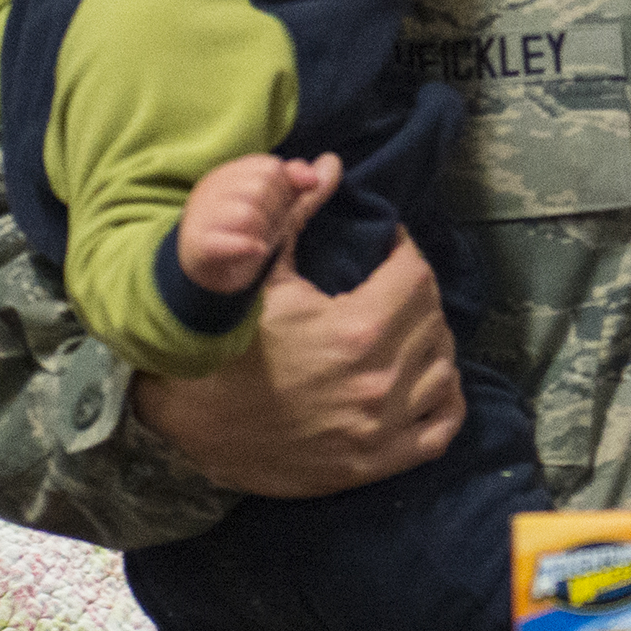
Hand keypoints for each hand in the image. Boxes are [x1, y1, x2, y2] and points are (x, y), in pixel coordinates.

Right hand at [131, 228, 463, 497]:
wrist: (186, 428)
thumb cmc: (218, 347)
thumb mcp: (253, 277)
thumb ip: (295, 218)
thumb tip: (328, 167)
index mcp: (355, 332)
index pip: (415, 276)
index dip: (403, 251)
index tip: (386, 246)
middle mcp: (378, 382)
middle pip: (432, 318)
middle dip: (415, 292)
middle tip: (391, 282)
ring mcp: (382, 427)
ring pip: (444, 368)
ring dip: (430, 340)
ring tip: (404, 325)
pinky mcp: (379, 463)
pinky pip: (442, 426)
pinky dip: (443, 397)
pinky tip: (423, 376)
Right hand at [175, 152, 339, 293]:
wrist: (211, 273)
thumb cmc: (247, 232)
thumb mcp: (278, 205)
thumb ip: (302, 184)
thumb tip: (333, 159)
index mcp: (230, 174)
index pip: (270, 167)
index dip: (284, 190)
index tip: (278, 209)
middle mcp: (211, 189)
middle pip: (260, 187)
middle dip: (274, 212)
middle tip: (264, 229)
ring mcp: (203, 217)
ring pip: (248, 212)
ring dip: (262, 232)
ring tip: (255, 241)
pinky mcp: (201, 246)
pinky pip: (229, 241)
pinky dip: (247, 247)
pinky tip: (256, 251)